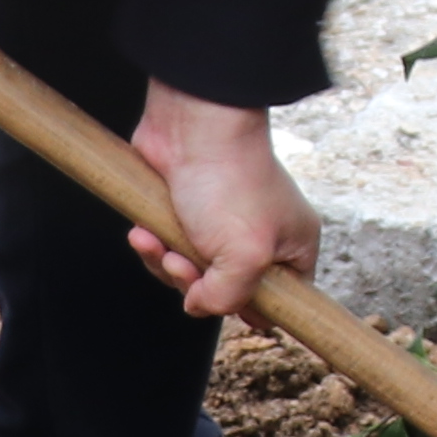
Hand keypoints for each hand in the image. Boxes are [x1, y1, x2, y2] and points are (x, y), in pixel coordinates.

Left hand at [128, 89, 315, 318]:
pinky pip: (167, 251)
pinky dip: (152, 247)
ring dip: (166, 265)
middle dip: (195, 284)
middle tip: (184, 263)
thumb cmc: (231, 183)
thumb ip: (229, 298)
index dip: (251, 309)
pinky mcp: (186, 216)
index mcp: (293, 248)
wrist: (192, 127)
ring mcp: (222, 227)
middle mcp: (261, 239)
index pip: (280, 301)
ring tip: (159, 243)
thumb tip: (199, 305)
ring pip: (190, 275)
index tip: (228, 301)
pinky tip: (143, 233)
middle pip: (226, 292)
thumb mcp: (245, 256)